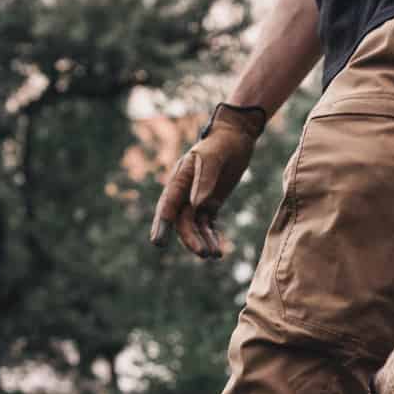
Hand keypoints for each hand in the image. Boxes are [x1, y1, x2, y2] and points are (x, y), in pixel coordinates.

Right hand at [149, 103, 266, 258]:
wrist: (235, 138)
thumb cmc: (221, 144)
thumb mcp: (214, 158)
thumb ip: (205, 181)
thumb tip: (198, 206)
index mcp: (179, 179)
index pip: (168, 205)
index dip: (161, 224)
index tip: (158, 242)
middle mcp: (185, 192)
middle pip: (181, 221)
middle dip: (189, 239)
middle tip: (202, 253)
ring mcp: (197, 199)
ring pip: (195, 226)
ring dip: (202, 241)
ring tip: (214, 255)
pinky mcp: (210, 204)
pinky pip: (207, 225)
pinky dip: (211, 238)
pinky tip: (218, 252)